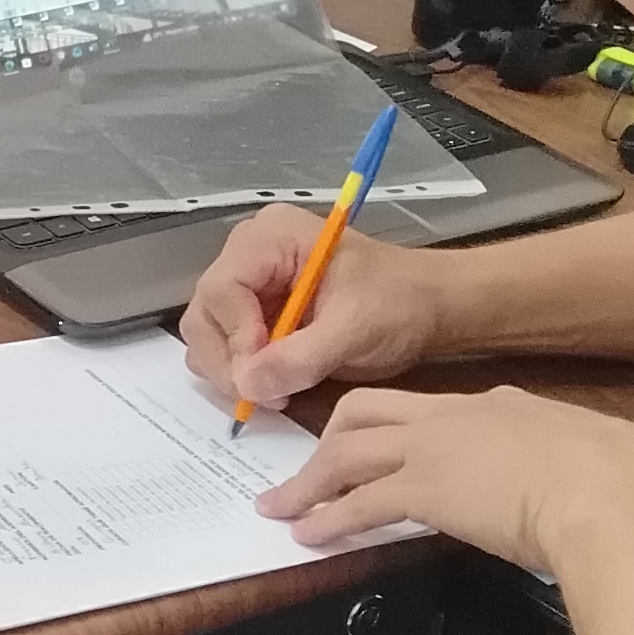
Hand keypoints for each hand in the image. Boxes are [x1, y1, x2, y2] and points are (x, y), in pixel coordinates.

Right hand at [180, 207, 455, 407]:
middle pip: (205, 312)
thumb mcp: (355, 329)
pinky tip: (274, 384)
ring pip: (208, 333)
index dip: (234, 337)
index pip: (222, 288)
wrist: (428, 306)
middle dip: (228, 360)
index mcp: (271, 238)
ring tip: (273, 392)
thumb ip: (301, 357)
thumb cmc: (399, 303)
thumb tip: (247, 385)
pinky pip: (226, 345)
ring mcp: (249, 282)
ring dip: (231, 370)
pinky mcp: (254, 310)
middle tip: (262, 397)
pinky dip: (240, 371)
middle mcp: (249, 253)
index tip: (260, 377)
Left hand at [257, 382, 633, 577]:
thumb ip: (574, 464)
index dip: (403, 431)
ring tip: (281, 509)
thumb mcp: (599, 457)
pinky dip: (327, 519)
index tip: (389, 451)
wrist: (614, 494)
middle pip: (369, 411)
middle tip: (311, 471)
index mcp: (505, 406)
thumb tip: (580, 488)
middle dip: (334, 438)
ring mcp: (435, 449)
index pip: (436, 410)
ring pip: (347, 452)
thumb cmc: (625, 482)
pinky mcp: (424, 489)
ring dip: (310, 483)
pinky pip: (358, 503)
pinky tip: (308, 537)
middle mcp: (459, 415)